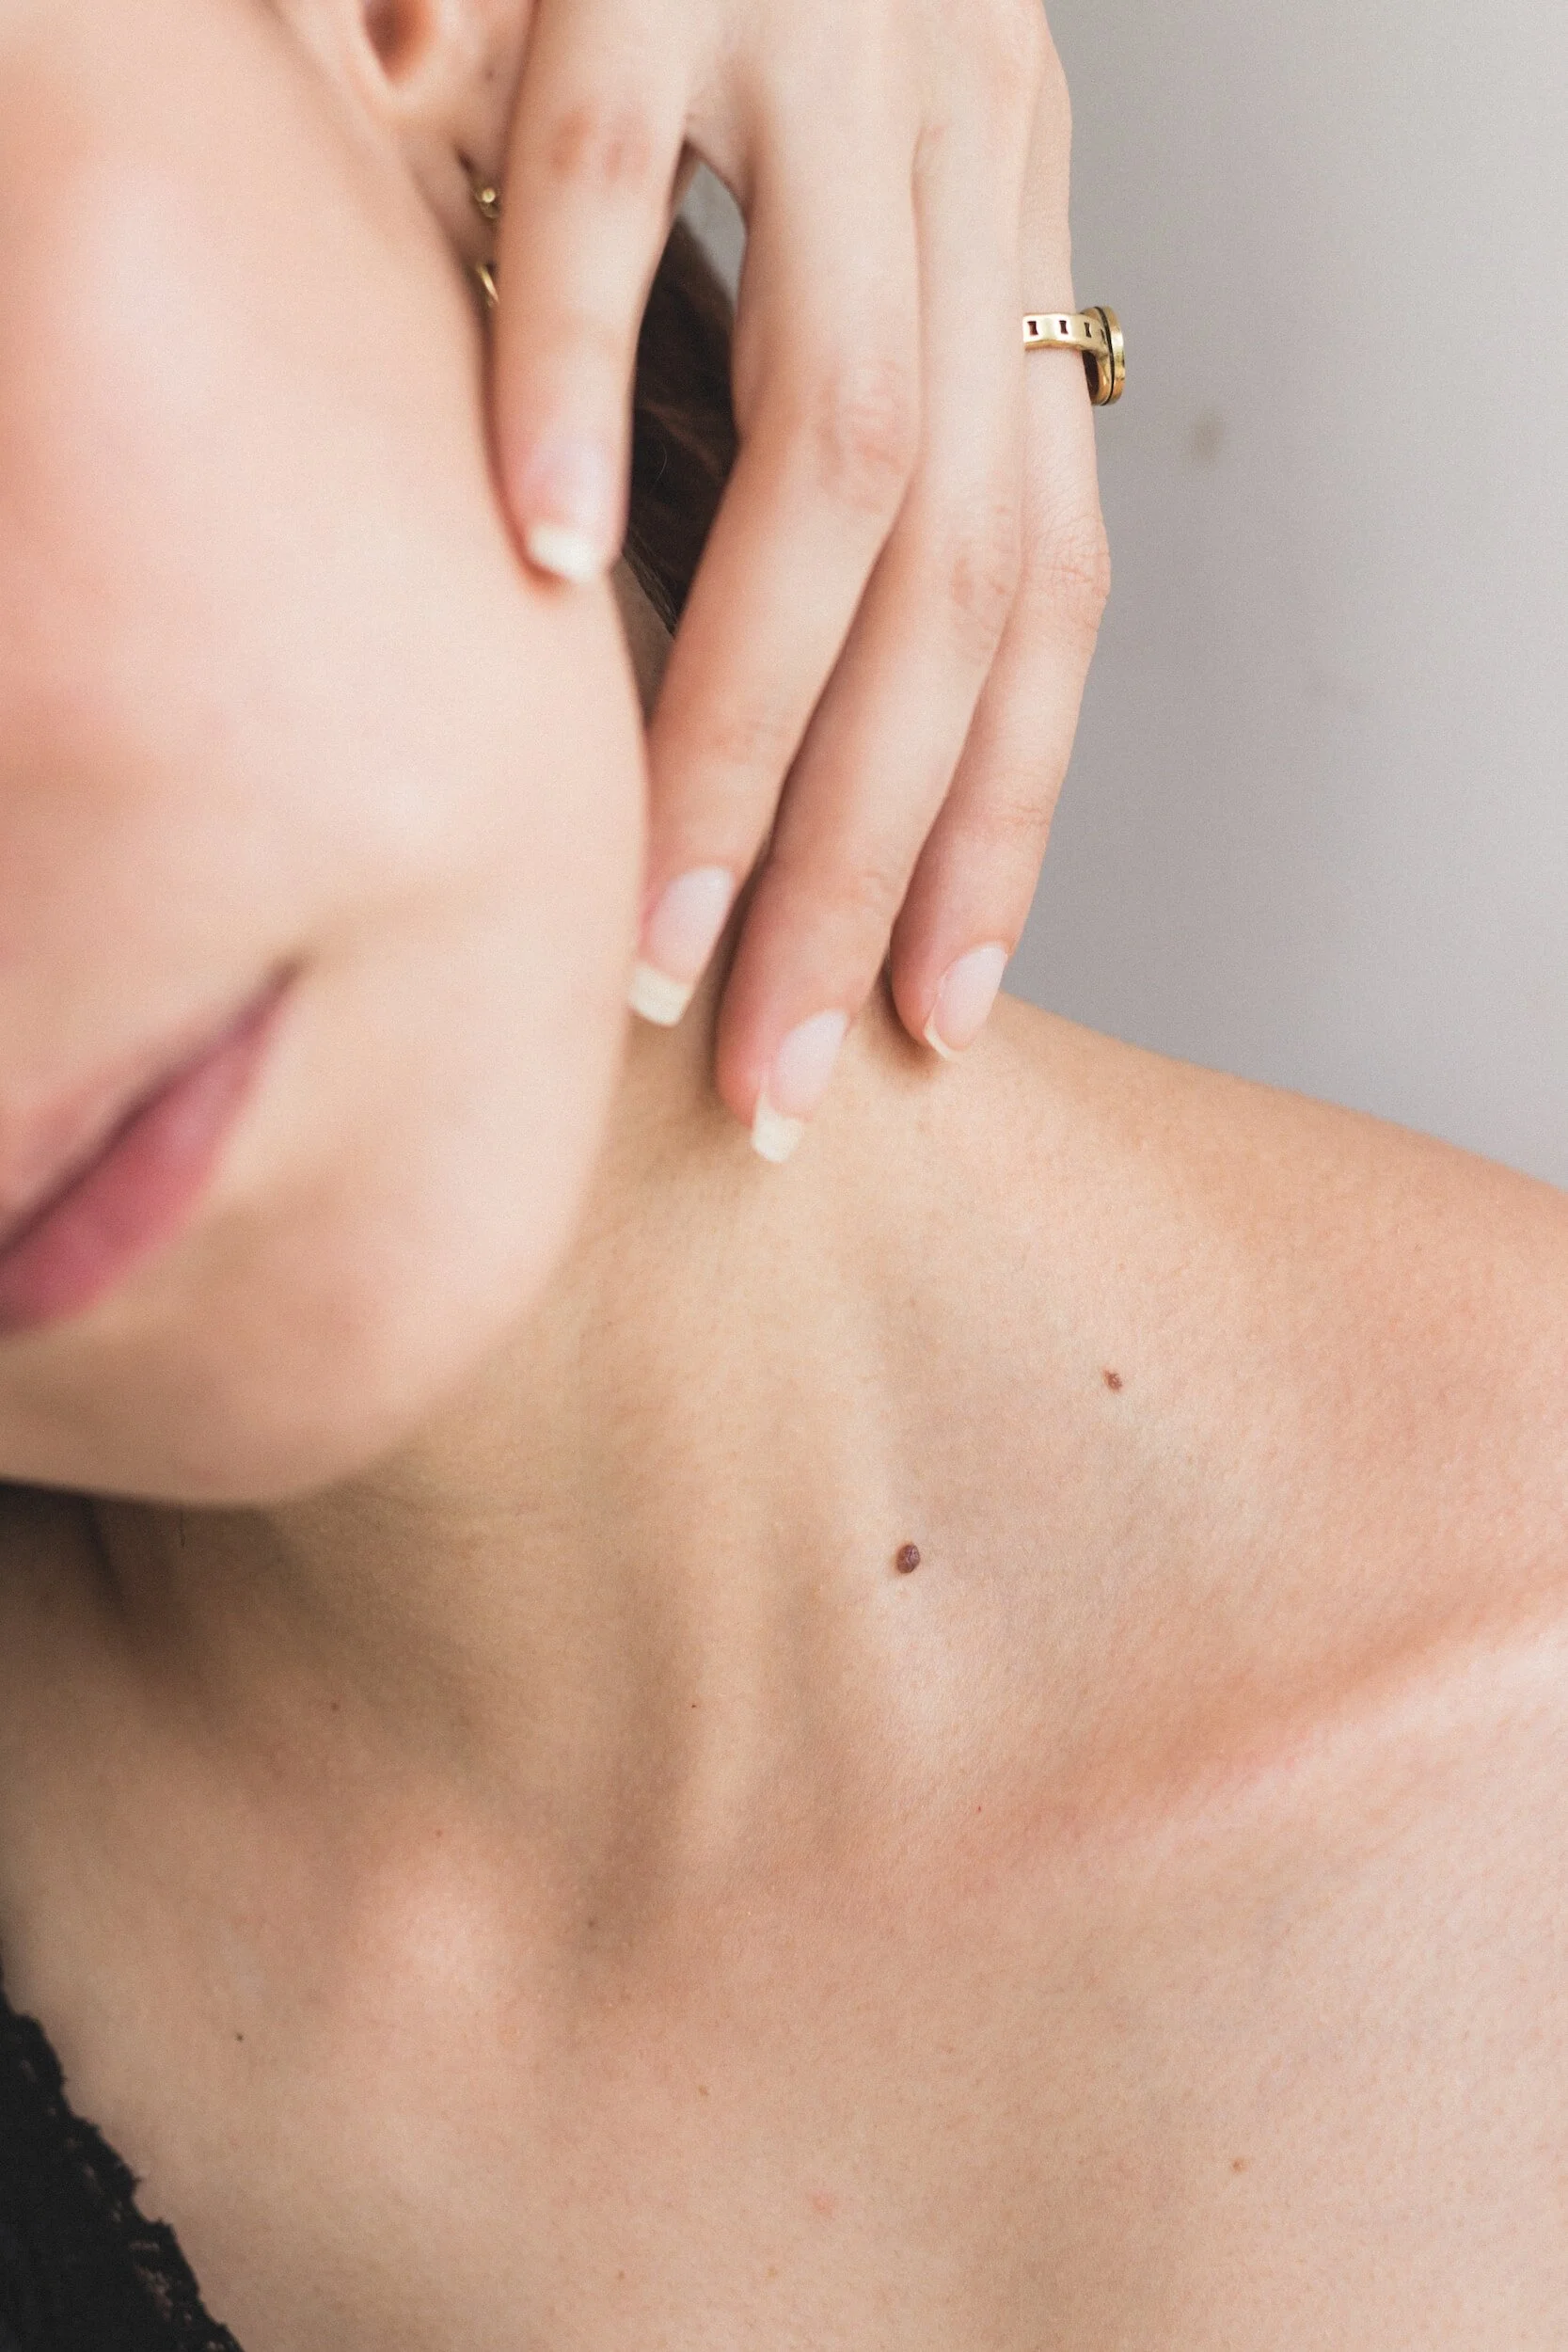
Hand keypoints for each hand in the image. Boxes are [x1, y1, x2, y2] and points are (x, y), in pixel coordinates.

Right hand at [490, 0, 1109, 1152]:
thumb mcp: (832, 211)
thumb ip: (809, 408)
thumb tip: (736, 654)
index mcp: (1013, 247)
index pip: (1047, 596)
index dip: (1004, 824)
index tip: (935, 1016)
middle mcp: (971, 168)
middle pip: (959, 581)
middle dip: (873, 856)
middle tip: (784, 1069)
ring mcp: (833, 51)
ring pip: (834, 443)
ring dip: (742, 718)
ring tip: (668, 923)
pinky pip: (612, 192)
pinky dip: (569, 384)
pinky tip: (530, 575)